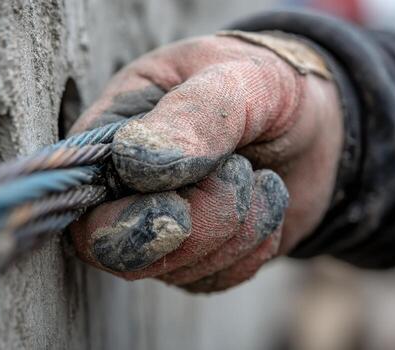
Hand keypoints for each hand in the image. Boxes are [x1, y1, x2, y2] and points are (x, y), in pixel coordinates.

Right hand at [69, 33, 342, 291]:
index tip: (182, 206)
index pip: (86, 205)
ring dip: (241, 224)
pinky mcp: (196, 257)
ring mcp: (159, 230)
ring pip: (182, 267)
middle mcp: (125, 192)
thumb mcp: (237, 77)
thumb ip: (192, 112)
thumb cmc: (262, 90)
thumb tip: (136, 161)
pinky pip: (218, 278)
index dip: (133, 220)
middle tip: (242, 169)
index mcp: (112, 138)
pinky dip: (256, 243)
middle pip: (129, 253)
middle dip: (205, 220)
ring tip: (256, 175)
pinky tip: (261, 202)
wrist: (307, 124)